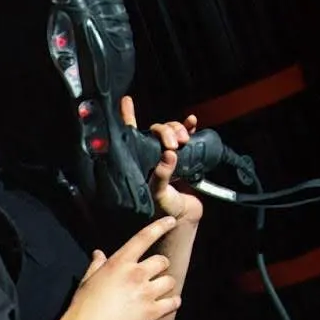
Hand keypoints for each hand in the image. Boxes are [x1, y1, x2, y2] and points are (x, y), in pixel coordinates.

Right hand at [65, 214, 182, 319]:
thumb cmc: (84, 305)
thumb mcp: (88, 280)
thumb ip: (97, 265)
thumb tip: (98, 254)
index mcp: (120, 263)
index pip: (144, 238)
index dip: (160, 227)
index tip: (171, 221)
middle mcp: (136, 273)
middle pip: (162, 261)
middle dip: (161, 267)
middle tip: (154, 276)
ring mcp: (146, 292)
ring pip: (171, 281)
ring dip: (166, 286)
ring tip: (160, 292)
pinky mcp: (152, 311)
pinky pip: (173, 302)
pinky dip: (173, 303)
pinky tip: (168, 304)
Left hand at [120, 96, 203, 223]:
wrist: (184, 218)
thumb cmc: (164, 209)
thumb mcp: (158, 194)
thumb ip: (161, 176)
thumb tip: (169, 155)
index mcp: (139, 163)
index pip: (130, 136)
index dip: (127, 117)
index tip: (126, 101)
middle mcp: (151, 156)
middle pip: (155, 131)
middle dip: (165, 131)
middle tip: (174, 144)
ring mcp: (168, 155)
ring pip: (170, 131)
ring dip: (178, 129)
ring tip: (185, 139)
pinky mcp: (184, 157)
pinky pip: (186, 136)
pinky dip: (189, 127)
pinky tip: (193, 121)